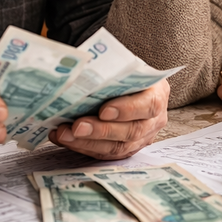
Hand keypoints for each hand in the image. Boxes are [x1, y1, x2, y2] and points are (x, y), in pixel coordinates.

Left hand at [49, 79, 169, 158]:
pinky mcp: (127, 149)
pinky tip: (64, 139)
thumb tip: (82, 76)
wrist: (125, 83)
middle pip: (132, 131)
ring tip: (64, 135)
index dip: (127, 110)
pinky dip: (83, 147)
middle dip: (101, 131)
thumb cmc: (122, 72)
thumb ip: (110, 72)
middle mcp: (154, 119)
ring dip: (88, 143)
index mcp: (158, 93)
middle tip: (77, 127)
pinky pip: (106, 154)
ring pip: (118, 147)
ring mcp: (143, 138)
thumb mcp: (123, 67)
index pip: (149, 105)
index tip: (103, 111)